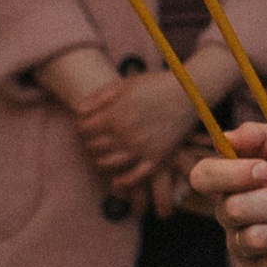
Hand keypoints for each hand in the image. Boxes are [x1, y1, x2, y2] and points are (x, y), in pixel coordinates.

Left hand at [64, 65, 203, 189]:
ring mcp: (141, 148)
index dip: (80, 127)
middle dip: (88, 142)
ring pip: (110, 162)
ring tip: (100, 156)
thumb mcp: (124, 84)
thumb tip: (78, 110)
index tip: (83, 126)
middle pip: (94, 146)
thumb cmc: (154, 86)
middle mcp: (125, 134)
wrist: (188, 94)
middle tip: (90, 140)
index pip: (84, 128)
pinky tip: (116, 181)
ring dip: (100, 160)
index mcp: (115, 115)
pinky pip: (135, 176)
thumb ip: (99, 97)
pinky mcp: (156, 158)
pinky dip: (123, 181)